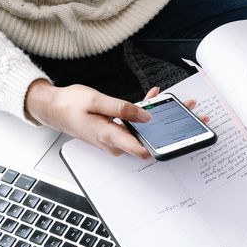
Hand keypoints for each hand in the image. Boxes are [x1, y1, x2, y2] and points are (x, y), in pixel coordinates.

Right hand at [25, 82, 207, 158]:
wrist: (53, 108)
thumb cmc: (70, 106)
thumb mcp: (96, 101)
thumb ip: (122, 109)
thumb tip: (146, 116)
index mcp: (111, 137)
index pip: (144, 149)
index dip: (165, 144)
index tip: (184, 136)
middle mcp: (115, 141)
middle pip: (149, 137)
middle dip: (172, 125)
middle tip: (193, 113)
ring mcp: (116, 137)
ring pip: (145, 128)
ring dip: (162, 115)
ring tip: (182, 104)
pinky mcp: (116, 130)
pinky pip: (134, 122)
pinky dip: (144, 110)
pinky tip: (153, 97)